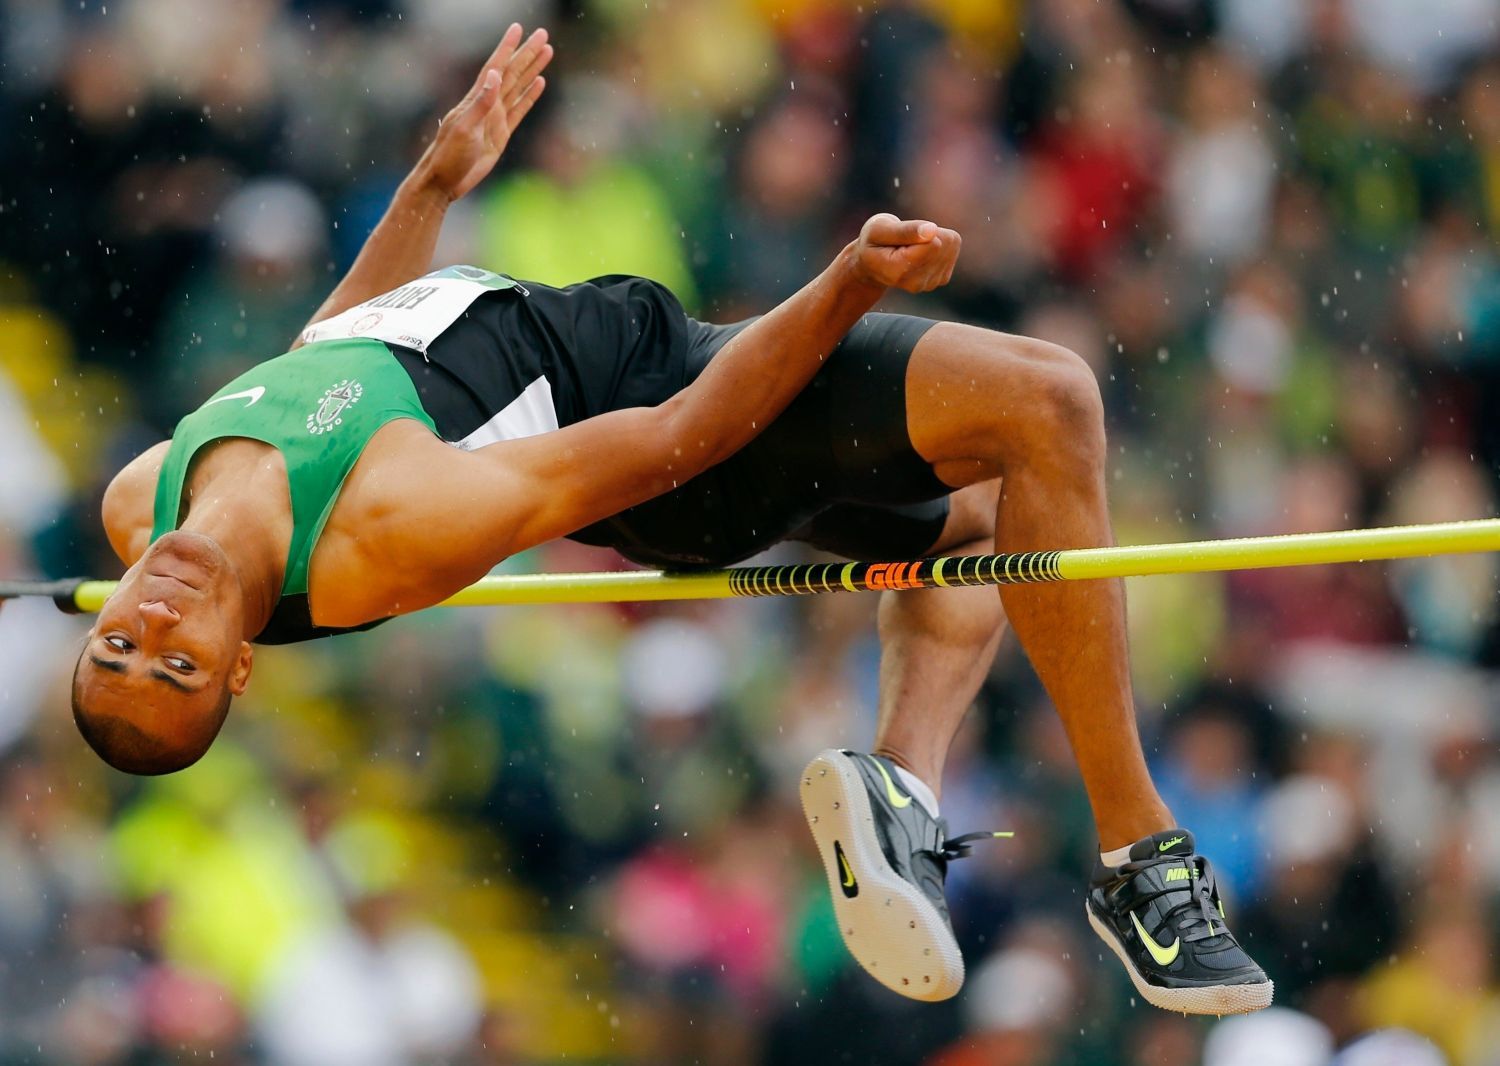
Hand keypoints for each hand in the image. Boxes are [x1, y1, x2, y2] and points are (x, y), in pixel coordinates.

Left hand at [414, 24, 553, 202]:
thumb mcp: (465, 129)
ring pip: (518, 87)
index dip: (507, 48)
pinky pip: (519, 110)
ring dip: (532, 69)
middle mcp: (487, 105)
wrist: (444, 181)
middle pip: (512, 73)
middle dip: (527, 53)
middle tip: (543, 34)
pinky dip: (530, 96)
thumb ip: (481, 103)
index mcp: (477, 100)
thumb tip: (495, 75)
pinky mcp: (500, 134)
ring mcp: (495, 119)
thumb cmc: (448, 156)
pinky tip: (539, 83)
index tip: (518, 28)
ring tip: (547, 52)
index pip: (496, 67)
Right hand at [847, 213, 961, 292]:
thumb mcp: (878, 229)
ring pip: (951, 244)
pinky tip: (920, 252)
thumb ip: (904, 231)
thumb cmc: (872, 243)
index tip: (900, 235)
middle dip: (929, 233)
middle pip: (945, 243)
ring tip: (911, 246)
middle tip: (905, 240)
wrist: (872, 266)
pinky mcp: (941, 279)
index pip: (934, 242)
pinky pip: (953, 248)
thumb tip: (932, 230)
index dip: (920, 229)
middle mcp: (917, 282)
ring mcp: (930, 284)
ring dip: (934, 238)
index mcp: (899, 270)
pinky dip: (940, 244)